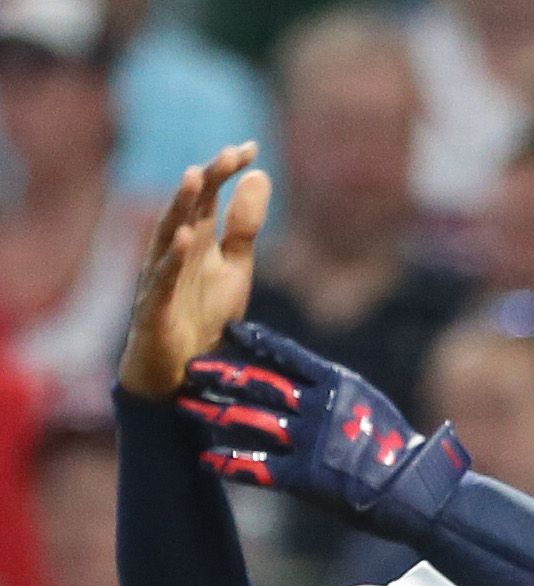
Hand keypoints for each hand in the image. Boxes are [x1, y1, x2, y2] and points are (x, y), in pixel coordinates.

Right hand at [119, 143, 267, 400]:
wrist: (183, 372)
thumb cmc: (204, 315)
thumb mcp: (235, 268)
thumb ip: (245, 226)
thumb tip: (260, 174)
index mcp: (196, 241)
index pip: (208, 197)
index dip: (226, 172)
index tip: (251, 146)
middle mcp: (175, 253)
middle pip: (188, 209)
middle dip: (207, 180)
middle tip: (227, 154)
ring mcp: (161, 279)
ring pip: (167, 236)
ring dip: (180, 206)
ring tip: (194, 175)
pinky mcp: (155, 309)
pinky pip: (162, 280)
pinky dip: (172, 259)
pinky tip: (184, 237)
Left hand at [179, 321, 473, 540]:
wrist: (419, 490)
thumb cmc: (398, 450)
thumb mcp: (371, 406)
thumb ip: (336, 393)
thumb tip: (308, 380)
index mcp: (339, 385)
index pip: (288, 355)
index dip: (255, 341)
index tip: (228, 331)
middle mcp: (320, 407)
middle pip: (259, 384)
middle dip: (221, 374)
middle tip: (190, 367)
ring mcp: (311, 441)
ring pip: (249, 420)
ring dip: (212, 414)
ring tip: (184, 407)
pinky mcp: (306, 476)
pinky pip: (256, 466)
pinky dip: (228, 462)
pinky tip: (205, 460)